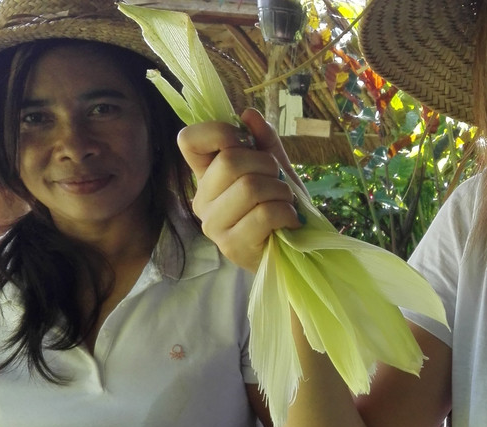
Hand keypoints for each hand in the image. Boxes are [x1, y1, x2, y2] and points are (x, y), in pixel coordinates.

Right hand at [178, 107, 304, 271]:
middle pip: (230, 162)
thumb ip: (265, 143)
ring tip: (285, 203)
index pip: (188, 140)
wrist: (298, 252)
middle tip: (278, 181)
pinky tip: (289, 221)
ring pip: (249, 187)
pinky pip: (264, 214)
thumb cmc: (282, 208)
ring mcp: (214, 225)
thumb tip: (249, 114)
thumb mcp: (277, 170)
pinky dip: (287, 213)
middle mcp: (202, 199)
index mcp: (206, 176)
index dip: (219, 132)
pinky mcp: (232, 246)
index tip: (245, 142)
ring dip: (280, 192)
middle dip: (267, 165)